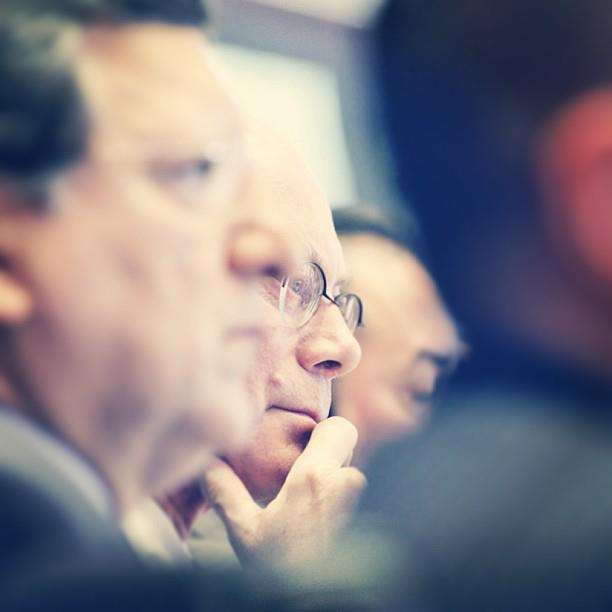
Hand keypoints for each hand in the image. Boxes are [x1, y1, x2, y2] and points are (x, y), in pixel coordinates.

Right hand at [200, 416, 365, 566]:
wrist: (318, 606)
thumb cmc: (282, 573)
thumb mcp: (246, 533)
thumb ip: (225, 491)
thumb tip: (206, 463)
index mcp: (316, 477)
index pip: (339, 426)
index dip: (322, 433)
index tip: (302, 450)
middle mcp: (348, 484)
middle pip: (346, 451)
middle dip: (326, 461)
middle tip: (300, 484)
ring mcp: (364, 505)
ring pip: (351, 476)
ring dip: (334, 484)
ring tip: (309, 509)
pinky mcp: (372, 523)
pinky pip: (357, 498)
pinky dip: (342, 502)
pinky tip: (322, 524)